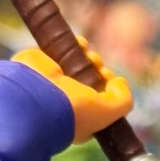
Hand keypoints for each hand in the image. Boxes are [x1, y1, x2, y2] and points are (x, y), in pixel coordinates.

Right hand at [13, 45, 132, 143]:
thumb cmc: (72, 111)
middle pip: (89, 79)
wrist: (36, 97)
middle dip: (98, 68)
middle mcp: (66, 101)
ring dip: (88, 56)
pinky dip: (75, 45)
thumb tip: (120, 82)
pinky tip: (81, 43)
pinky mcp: (43, 64)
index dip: (109, 87)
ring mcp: (53, 82)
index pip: (100, 99)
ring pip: (77, 64)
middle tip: (98, 66)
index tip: (111, 81)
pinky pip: (63, 50)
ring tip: (89, 55)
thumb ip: (123, 100)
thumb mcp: (108, 112)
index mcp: (80, 117)